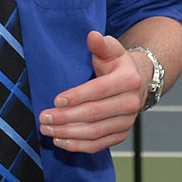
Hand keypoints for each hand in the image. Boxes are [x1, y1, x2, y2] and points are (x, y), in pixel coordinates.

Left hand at [40, 31, 147, 152]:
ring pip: (94, 132)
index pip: (100, 90)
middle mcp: (131, 103)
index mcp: (129, 79)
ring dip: (68, 133)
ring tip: (47, 129)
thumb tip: (92, 36)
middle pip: (94, 114)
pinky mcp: (121, 135)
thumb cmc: (117, 65)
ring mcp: (127, 121)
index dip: (77, 96)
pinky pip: (98, 144)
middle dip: (66, 117)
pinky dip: (78, 146)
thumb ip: (101, 44)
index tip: (56, 100)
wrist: (137, 82)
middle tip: (44, 117)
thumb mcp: (111, 50)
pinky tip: (60, 141)